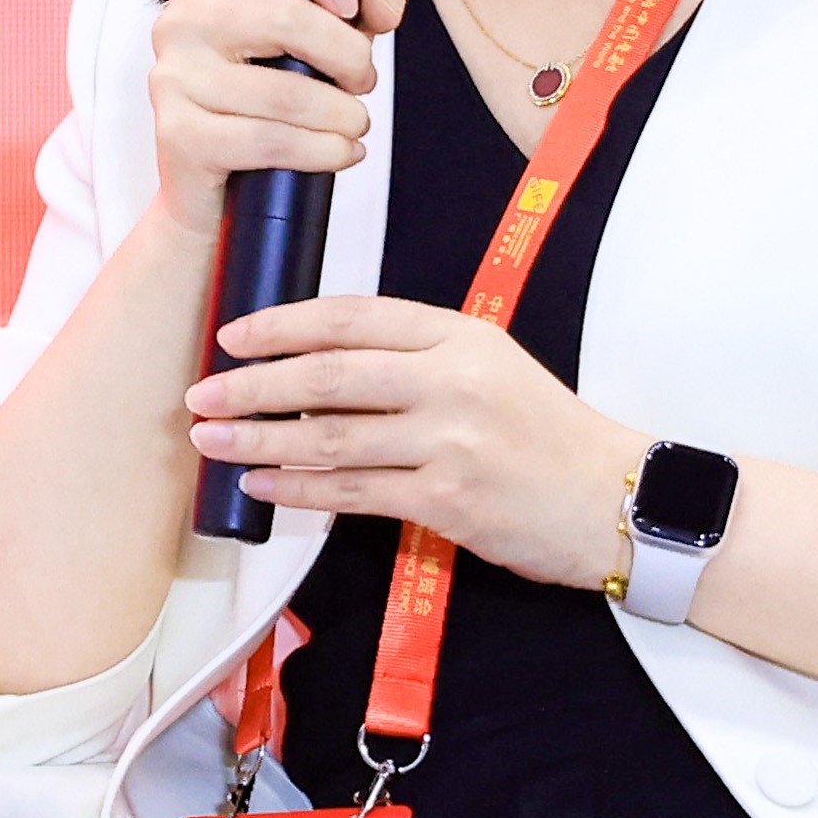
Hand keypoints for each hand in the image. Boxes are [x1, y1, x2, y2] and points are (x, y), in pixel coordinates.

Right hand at [148, 0, 414, 229]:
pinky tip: (341, 152)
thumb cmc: (264, 100)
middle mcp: (184, 19)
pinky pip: (270, 142)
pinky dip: (324, 152)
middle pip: (289, 18)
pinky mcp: (180, 136)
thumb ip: (361, 3)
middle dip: (350, 55)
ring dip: (343, 115)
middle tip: (364, 81)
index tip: (349, 5)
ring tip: (356, 123)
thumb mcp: (316, 42)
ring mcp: (175, 78)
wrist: (208, 186)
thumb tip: (380, 4)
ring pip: (286, 93)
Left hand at [186, 295, 642, 588]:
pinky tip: (264, 483)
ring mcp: (450, 442)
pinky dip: (299, 487)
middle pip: (330, 374)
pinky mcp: (448, 500)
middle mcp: (452, 381)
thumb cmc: (547, 435)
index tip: (233, 334)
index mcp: (460, 336)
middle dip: (254, 383)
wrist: (614, 498)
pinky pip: (353, 492)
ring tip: (213, 440)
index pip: (353, 317)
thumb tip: (319, 370)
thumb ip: (416, 360)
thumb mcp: (491, 368)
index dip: (283, 324)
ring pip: (332, 437)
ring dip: (260, 438)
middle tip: (202, 391)